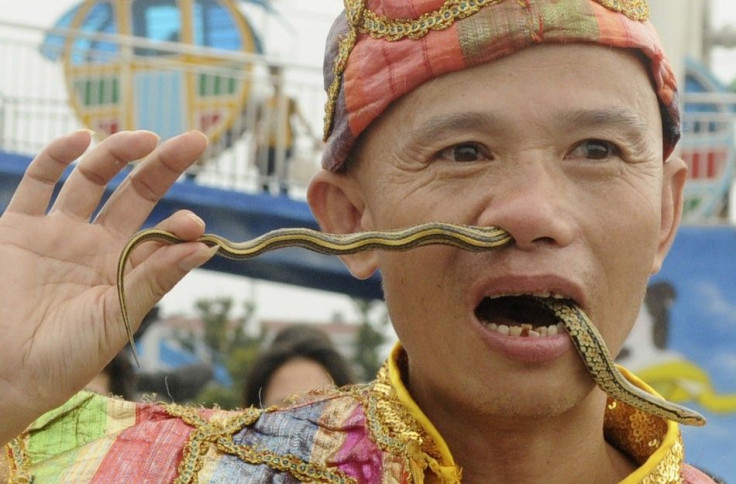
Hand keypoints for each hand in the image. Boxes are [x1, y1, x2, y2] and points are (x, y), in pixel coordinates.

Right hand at [0, 130, 214, 445]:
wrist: (2, 374)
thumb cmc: (66, 357)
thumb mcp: (118, 317)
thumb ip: (155, 278)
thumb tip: (204, 245)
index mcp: (125, 268)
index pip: (160, 232)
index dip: (179, 223)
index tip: (194, 223)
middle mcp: (95, 244)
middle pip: (135, 193)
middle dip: (165, 166)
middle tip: (195, 141)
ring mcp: (57, 232)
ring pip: (92, 179)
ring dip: (119, 154)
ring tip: (147, 139)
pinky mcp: (18, 227)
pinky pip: (39, 183)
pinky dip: (58, 157)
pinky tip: (82, 139)